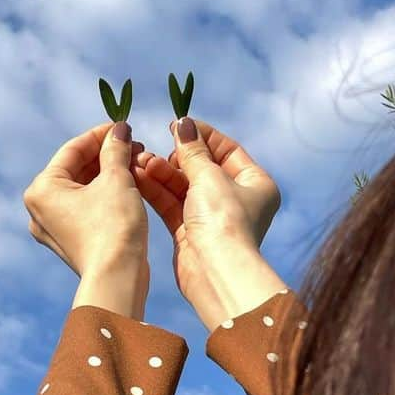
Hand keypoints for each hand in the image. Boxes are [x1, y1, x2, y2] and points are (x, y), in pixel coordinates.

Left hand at [23, 122, 149, 290]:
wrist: (117, 278)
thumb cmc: (114, 227)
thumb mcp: (117, 179)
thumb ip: (116, 149)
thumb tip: (120, 130)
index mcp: (41, 189)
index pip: (73, 149)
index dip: (101, 134)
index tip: (124, 126)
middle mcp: (39, 209)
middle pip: (76, 169)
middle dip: (106, 156)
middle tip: (134, 146)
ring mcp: (52, 228)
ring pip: (82, 189)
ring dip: (108, 174)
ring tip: (135, 164)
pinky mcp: (69, 242)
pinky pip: (85, 208)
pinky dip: (104, 195)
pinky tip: (128, 186)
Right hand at [131, 119, 281, 326]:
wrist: (214, 271)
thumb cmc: (223, 221)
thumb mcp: (209, 176)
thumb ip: (193, 150)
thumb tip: (183, 123)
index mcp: (255, 184)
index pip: (227, 150)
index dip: (202, 136)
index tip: (177, 125)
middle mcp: (236, 200)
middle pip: (202, 168)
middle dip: (175, 158)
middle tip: (153, 148)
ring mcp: (212, 217)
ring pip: (183, 187)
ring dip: (161, 173)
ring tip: (140, 162)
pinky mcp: (190, 232)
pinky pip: (172, 204)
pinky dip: (157, 191)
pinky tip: (139, 177)